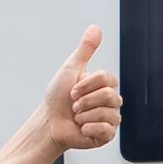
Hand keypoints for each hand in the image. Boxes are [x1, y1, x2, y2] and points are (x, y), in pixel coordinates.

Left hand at [22, 24, 122, 161]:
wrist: (50, 122)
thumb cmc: (58, 96)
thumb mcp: (71, 68)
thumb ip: (85, 49)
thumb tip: (95, 28)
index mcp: (105, 85)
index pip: (106, 79)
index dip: (86, 85)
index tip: (73, 90)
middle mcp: (112, 101)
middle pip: (108, 96)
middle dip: (84, 101)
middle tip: (74, 105)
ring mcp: (111, 118)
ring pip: (107, 114)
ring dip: (84, 115)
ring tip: (77, 117)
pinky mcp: (107, 135)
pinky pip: (105, 130)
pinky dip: (88, 128)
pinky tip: (82, 128)